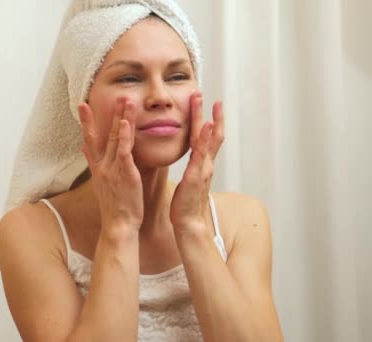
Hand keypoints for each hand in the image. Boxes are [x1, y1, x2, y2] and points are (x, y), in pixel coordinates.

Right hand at [79, 97, 143, 233]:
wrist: (118, 225)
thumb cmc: (115, 206)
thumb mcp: (100, 183)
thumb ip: (93, 162)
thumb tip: (83, 148)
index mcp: (98, 167)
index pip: (90, 139)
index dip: (86, 122)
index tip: (83, 105)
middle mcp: (103, 165)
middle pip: (104, 134)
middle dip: (108, 113)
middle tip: (114, 94)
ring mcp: (113, 169)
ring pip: (115, 138)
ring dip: (120, 118)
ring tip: (124, 100)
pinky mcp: (125, 174)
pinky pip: (124, 152)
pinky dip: (124, 137)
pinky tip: (125, 124)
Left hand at [170, 92, 224, 235]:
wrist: (188, 222)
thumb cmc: (186, 203)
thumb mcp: (190, 180)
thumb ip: (193, 167)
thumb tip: (193, 157)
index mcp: (203, 164)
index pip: (207, 138)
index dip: (208, 120)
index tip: (206, 104)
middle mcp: (206, 164)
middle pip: (212, 134)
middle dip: (211, 115)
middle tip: (209, 96)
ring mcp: (203, 169)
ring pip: (208, 140)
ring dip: (207, 119)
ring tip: (208, 103)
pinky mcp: (196, 176)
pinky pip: (201, 155)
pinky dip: (205, 140)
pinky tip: (205, 127)